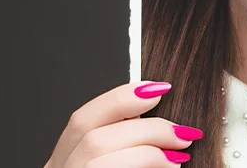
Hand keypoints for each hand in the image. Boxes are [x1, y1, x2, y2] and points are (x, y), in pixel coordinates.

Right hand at [44, 81, 200, 166]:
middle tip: (183, 132)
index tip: (161, 87)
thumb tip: (164, 116)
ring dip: (148, 145)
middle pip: (89, 128)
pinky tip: (171, 166)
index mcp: (64, 159)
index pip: (81, 117)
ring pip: (97, 146)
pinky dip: (146, 162)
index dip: (120, 97)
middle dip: (144, 124)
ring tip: (180, 153)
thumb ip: (128, 140)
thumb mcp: (121, 159)